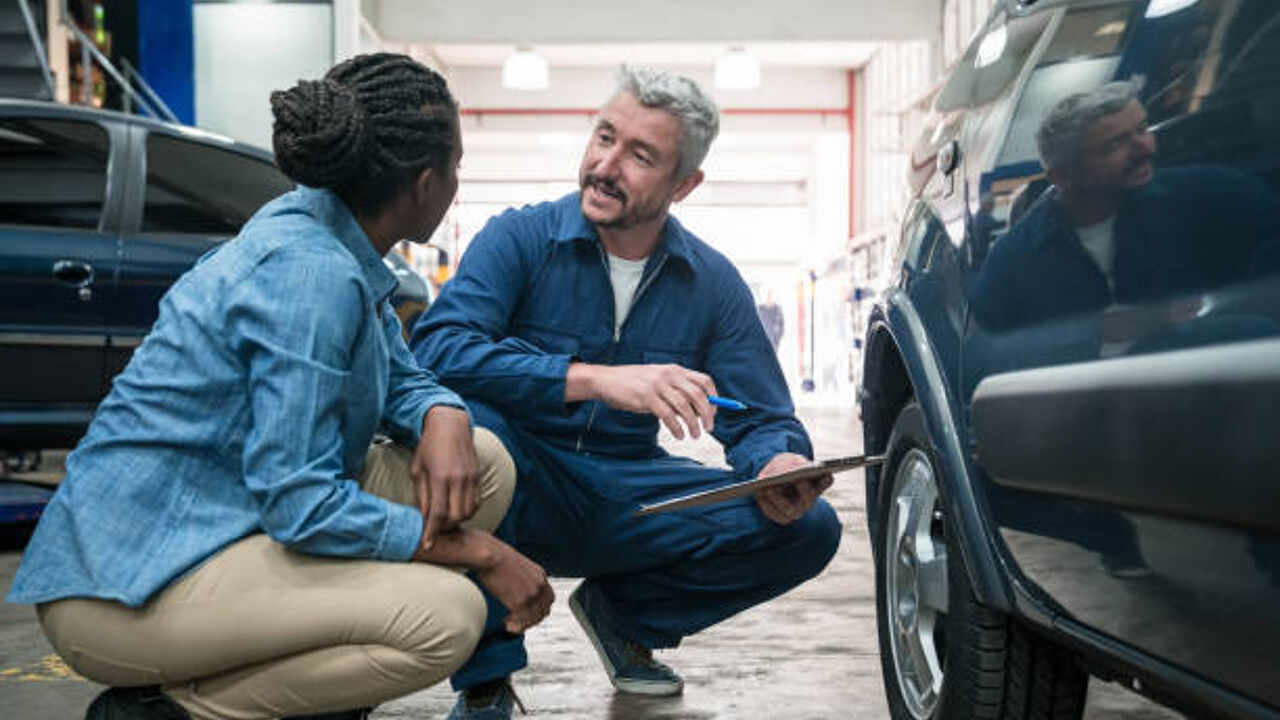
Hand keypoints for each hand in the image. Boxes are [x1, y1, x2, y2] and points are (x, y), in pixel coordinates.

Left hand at [413, 406, 479, 548]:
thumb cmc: (429, 446)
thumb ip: (421, 495)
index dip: (432, 532)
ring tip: (446, 519)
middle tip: (436, 529)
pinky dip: (467, 510)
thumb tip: (423, 517)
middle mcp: (458, 479)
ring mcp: (471, 477)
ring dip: (458, 520)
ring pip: (469, 511)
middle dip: (446, 528)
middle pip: (457, 516)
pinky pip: (476, 501)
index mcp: (440, 477)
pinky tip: (457, 508)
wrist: (450, 424)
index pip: (437, 513)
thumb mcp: (418, 469)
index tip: (428, 545)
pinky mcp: (477, 475)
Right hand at [474, 539, 555, 633]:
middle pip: (544, 611)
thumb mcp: (517, 564)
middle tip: (519, 621)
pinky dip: (516, 626)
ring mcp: (531, 594)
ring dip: (523, 624)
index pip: (549, 599)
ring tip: (510, 623)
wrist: (487, 555)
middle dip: (532, 619)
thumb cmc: (495, 556)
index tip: (529, 613)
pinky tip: (507, 623)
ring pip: (534, 618)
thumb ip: (523, 577)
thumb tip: (516, 585)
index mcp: (540, 574)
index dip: (540, 609)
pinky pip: (523, 621)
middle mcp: (539, 585)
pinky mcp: (519, 602)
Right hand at [575, 363, 717, 439]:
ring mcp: (658, 385)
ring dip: (693, 424)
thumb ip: (676, 392)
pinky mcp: (647, 397)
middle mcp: (669, 375)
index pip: (704, 380)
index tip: (715, 412)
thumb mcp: (658, 381)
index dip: (714, 397)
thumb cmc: (633, 384)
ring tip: (694, 435)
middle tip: (709, 428)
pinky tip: (679, 435)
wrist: (606, 380)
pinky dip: (677, 428)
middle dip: (707, 414)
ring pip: (684, 407)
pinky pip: (668, 415)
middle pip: (698, 395)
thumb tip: (697, 411)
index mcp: (675, 370)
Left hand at [754, 452, 832, 524]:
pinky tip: (759, 494)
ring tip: (768, 489)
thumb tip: (795, 470)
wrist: (774, 474)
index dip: (825, 478)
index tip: (822, 472)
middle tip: (796, 480)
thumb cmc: (785, 464)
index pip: (827, 480)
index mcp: (818, 483)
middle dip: (802, 489)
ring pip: (791, 510)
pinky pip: (775, 514)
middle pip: (809, 497)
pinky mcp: (783, 517)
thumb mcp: (790, 459)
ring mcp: (797, 510)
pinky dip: (767, 505)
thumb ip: (795, 463)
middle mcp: (810, 500)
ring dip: (779, 499)